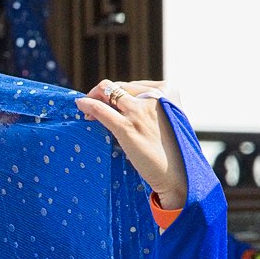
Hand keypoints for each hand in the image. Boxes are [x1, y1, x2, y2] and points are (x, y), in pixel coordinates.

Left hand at [74, 80, 189, 210]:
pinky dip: (87, 105)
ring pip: (107, 91)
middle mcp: (155, 96)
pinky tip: (81, 106)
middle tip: (94, 107)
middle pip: (118, 86)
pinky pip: (101, 109)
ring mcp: (140, 111)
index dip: (118, 93)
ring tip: (88, 111)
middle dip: (103, 94)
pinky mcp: (128, 128)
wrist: (179, 174)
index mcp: (168, 91)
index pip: (133, 85)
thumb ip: (154, 107)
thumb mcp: (170, 118)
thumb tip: (124, 102)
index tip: (111, 103)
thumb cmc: (173, 149)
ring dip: (93, 97)